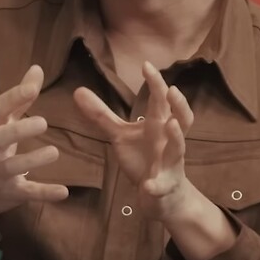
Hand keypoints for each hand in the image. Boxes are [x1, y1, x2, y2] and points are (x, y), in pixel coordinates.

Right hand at [0, 65, 66, 219]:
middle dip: (18, 131)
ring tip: (54, 152)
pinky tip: (64, 191)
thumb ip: (20, 98)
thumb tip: (38, 67)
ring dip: (32, 160)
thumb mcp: (0, 123)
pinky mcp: (9, 193)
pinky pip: (26, 193)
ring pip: (12, 167)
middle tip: (43, 122)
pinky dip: (44, 193)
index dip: (14, 97)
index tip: (33, 87)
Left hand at [74, 61, 196, 215]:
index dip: (156, 83)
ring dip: (177, 137)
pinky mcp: (164, 185)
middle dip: (179, 105)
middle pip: (181, 119)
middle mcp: (169, 140)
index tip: (146, 64)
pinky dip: (156, 185)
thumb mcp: (120, 134)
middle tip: (171, 90)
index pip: (160, 100)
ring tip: (170, 125)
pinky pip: (161, 186)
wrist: (160, 194)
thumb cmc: (143, 157)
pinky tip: (147, 186)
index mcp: (158, 125)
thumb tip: (77, 90)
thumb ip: (101, 115)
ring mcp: (170, 163)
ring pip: (179, 148)